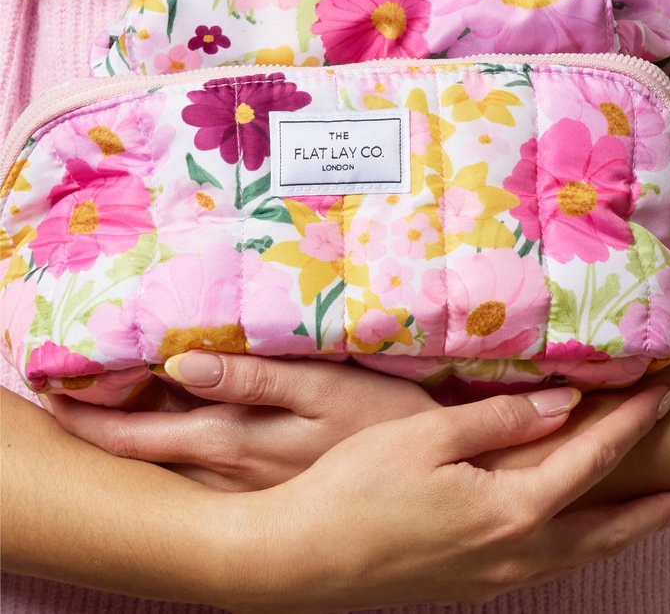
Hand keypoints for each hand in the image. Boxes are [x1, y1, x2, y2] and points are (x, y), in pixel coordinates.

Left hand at [48, 353, 438, 490]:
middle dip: (96, 430)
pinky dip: (171, 451)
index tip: (52, 390)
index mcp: (231, 439)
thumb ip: (251, 377)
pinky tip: (169, 428)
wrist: (431, 472)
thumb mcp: (322, 388)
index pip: (139, 435)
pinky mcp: (263, 490)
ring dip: (129, 439)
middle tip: (58, 397)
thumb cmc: (380, 415)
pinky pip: (201, 473)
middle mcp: (225, 472)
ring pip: (167, 466)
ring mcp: (242, 488)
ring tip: (93, 408)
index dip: (91, 417)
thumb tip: (180, 366)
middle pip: (142, 454)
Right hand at [212, 384, 669, 612]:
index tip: (663, 396)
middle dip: (653, 507)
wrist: (299, 560)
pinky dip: (581, 546)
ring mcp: (490, 576)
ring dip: (623, 531)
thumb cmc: (354, 490)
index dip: (629, 427)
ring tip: (654, 513)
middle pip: (604, 530)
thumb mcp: (425, 437)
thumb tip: (564, 405)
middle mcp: (511, 554)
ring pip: (580, 556)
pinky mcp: (469, 582)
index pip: (586, 461)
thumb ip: (500, 421)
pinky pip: (548, 565)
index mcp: (507, 512)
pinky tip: (575, 534)